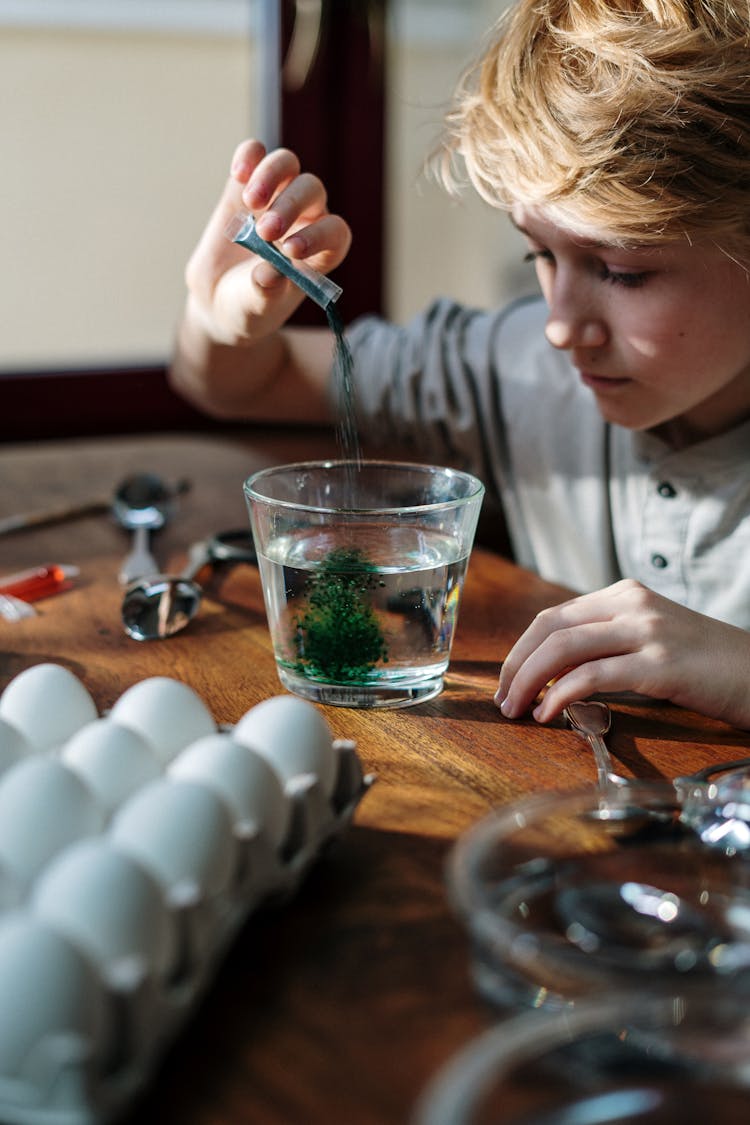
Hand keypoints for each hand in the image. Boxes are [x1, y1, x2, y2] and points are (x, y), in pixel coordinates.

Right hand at [185, 139, 351, 346]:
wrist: (218, 302)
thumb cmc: (248, 309)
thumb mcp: (255, 309)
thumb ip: (265, 293)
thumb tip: (270, 273)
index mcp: (320, 253)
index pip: (335, 232)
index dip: (319, 236)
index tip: (292, 251)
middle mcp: (304, 220)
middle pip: (311, 191)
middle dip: (291, 206)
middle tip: (266, 232)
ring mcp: (275, 198)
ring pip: (287, 165)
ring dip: (271, 175)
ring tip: (251, 202)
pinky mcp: (244, 185)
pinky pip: (254, 155)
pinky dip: (249, 156)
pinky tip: (239, 173)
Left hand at [495, 578, 749, 728]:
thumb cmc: (705, 665)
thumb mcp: (649, 640)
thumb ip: (605, 646)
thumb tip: (552, 674)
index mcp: (623, 594)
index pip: (552, 616)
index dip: (520, 650)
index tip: (507, 680)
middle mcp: (631, 604)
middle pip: (549, 628)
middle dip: (516, 665)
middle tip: (502, 699)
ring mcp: (646, 631)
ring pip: (563, 648)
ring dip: (529, 682)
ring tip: (516, 709)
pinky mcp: (660, 664)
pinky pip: (593, 676)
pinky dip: (561, 696)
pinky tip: (549, 714)